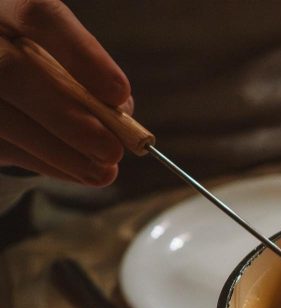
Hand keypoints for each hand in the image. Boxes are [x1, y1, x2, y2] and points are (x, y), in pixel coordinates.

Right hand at [0, 0, 129, 185]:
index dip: (81, 54)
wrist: (6, 92)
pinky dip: (46, 164)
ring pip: (2, 118)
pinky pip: (1, 147)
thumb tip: (121, 113)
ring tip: (104, 171)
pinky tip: (80, 172)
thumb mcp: (64, 60)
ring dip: (59, 151)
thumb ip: (89, 80)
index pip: (39, 15)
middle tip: (113, 150)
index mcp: (7, 9)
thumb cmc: (44, 70)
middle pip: (9, 71)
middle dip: (67, 117)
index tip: (119, 93)